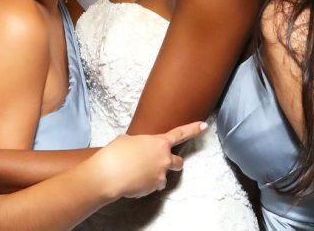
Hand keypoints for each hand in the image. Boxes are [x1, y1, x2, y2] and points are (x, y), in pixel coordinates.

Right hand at [91, 121, 205, 199]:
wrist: (109, 174)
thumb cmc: (115, 153)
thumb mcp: (128, 140)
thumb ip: (140, 143)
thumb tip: (138, 149)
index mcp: (159, 142)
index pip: (181, 134)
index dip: (193, 129)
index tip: (204, 126)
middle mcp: (164, 159)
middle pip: (178, 162)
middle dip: (172, 163)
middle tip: (161, 163)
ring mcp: (160, 175)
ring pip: (163, 176)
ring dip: (156, 175)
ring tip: (138, 174)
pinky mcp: (154, 188)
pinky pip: (152, 186)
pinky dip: (146, 184)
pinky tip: (134, 181)